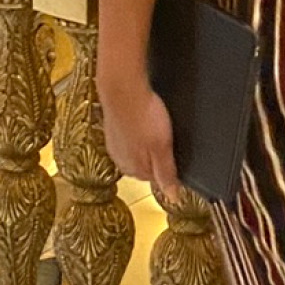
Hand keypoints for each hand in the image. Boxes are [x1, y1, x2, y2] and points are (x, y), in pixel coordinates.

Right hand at [96, 73, 179, 195]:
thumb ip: (167, 174)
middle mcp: (120, 160)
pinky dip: (137, 128)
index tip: (173, 148)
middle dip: (156, 153)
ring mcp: (114, 144)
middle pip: (146, 164)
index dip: (168, 163)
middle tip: (164, 133)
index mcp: (134, 170)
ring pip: (137, 149)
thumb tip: (173, 197)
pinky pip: (129, 135)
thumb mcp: (162, 148)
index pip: (156, 179)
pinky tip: (142, 117)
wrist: (122, 87)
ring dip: (146, 140)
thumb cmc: (143, 115)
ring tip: (153, 122)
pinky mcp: (111, 127)